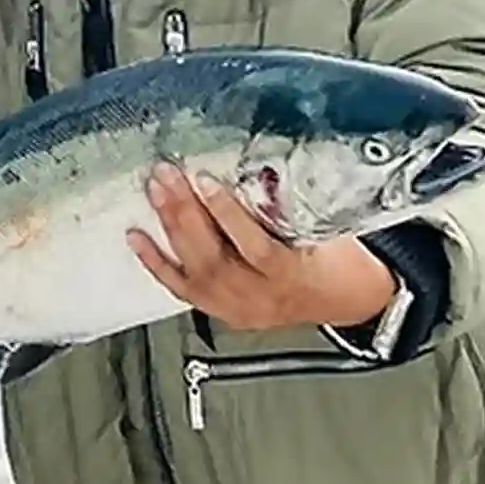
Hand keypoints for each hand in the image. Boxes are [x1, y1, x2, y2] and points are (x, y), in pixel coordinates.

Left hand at [128, 165, 399, 332]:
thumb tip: (260, 172)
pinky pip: (182, 288)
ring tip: (155, 192)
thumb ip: (296, 210)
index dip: (227, 214)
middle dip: (186, 213)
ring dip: (170, 227)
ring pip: (196, 270)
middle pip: (216, 257)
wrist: (348, 302)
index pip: (255, 248)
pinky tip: (136, 238)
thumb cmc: (342, 262)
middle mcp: (261, 297)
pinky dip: (156, 262)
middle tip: (166, 177)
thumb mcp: (332, 234)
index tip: (206, 181)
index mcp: (294, 277)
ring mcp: (239, 308)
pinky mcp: (222, 312)